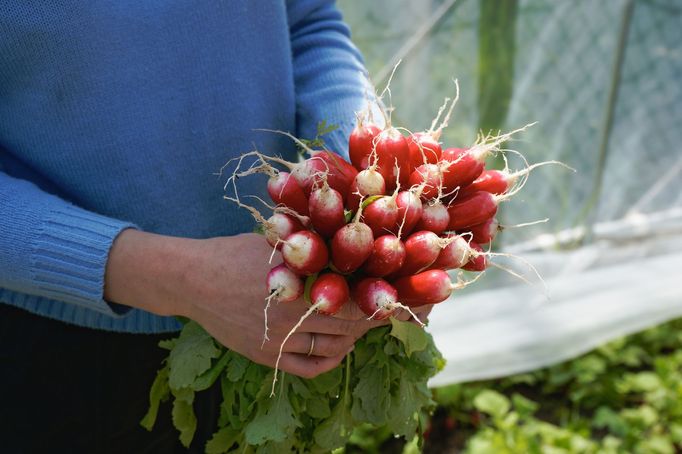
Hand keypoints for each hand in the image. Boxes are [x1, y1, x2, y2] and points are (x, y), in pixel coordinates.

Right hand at [105, 231, 389, 377]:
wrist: (192, 278)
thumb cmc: (236, 251)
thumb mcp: (278, 236)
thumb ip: (314, 236)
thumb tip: (356, 224)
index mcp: (300, 279)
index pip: (356, 294)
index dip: (383, 295)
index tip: (401, 291)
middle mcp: (293, 314)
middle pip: (351, 323)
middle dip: (376, 316)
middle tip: (392, 307)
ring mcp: (280, 339)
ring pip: (335, 346)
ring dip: (356, 337)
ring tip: (366, 322)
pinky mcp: (267, 356)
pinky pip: (311, 367)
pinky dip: (333, 359)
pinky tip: (341, 346)